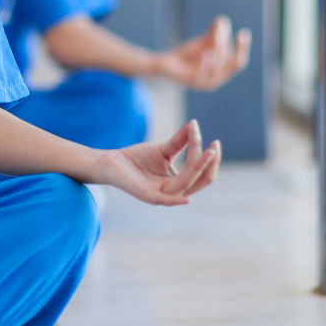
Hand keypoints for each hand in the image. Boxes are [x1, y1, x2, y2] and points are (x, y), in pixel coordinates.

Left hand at [96, 121, 221, 205]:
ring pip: (184, 185)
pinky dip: (175, 201)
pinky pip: (163, 200)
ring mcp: (159, 194)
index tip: (214, 140)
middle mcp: (172, 191)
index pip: (202, 174)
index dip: (210, 159)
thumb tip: (195, 125)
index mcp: (179, 182)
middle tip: (214, 147)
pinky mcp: (144, 194)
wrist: (111, 161)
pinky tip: (187, 199)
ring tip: (207, 152)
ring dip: (197, 169)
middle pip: (199, 181)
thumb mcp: (164, 149)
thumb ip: (181, 141)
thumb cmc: (138, 158)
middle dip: (208, 164)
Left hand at [154, 15, 251, 90]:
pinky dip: (205, 64)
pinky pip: (202, 75)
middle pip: (230, 65)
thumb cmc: (189, 54)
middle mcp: (216, 80)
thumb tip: (222, 20)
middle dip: (228, 47)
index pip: (239, 63)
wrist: (167, 64)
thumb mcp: (205, 41)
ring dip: (218, 50)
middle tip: (221, 30)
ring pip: (217, 68)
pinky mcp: (191, 82)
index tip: (243, 32)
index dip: (243, 49)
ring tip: (215, 36)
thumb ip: (215, 32)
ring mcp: (204, 83)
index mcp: (223, 72)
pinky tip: (206, 52)